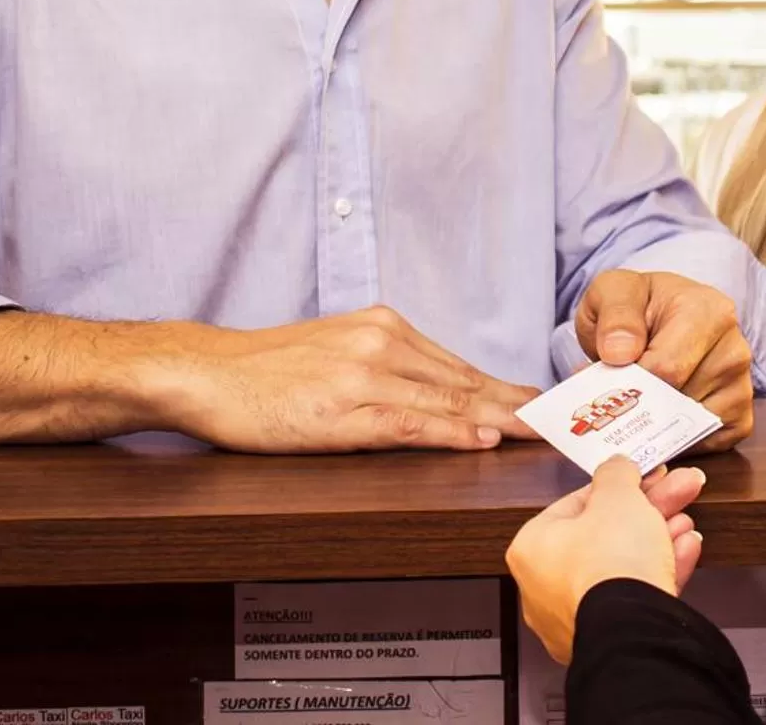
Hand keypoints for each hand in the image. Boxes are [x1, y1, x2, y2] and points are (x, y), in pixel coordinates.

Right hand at [151, 306, 540, 452]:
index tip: (538, 403)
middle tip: (556, 421)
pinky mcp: (342, 409)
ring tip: (536, 432)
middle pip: (462, 381)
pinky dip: (451, 433)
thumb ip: (384, 364)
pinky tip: (480, 441)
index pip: (456, 364)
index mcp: (381, 325)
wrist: (209, 372)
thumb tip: (435, 392)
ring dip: (498, 419)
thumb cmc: (266, 370)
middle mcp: (380, 341)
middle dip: (514, 403)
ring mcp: (363, 374)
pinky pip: (409, 424)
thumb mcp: (335, 349)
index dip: (502, 387)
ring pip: (446, 400)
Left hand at [508, 458, 707, 663]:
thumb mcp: (616, 497)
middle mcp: (547, 586)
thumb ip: (616, 475)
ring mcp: (577, 615)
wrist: (633, 628)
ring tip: (685, 521)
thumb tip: (617, 467)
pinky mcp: (609, 635)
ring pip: (624, 565)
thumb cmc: (609, 564)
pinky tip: (685, 549)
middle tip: (675, 491)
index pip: (576, 505)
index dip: (616, 487)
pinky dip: (661, 570)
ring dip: (659, 538)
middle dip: (648, 509)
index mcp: (533, 548)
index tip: (642, 477)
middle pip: (606, 534)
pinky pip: (635, 595)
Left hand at [575, 270, 753, 449]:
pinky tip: (661, 416)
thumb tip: (620, 352)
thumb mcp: (614, 290)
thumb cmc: (639, 305)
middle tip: (617, 393)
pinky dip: (678, 439)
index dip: (631, 382)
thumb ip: (615, 314)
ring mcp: (742, 386)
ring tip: (641, 398)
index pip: (667, 369)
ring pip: (690, 427)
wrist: (659, 315)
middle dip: (642, 404)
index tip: (611, 377)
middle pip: (678, 402)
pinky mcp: (740, 417)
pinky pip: (706, 444)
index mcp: (709, 311)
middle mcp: (735, 349)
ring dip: (657, 423)